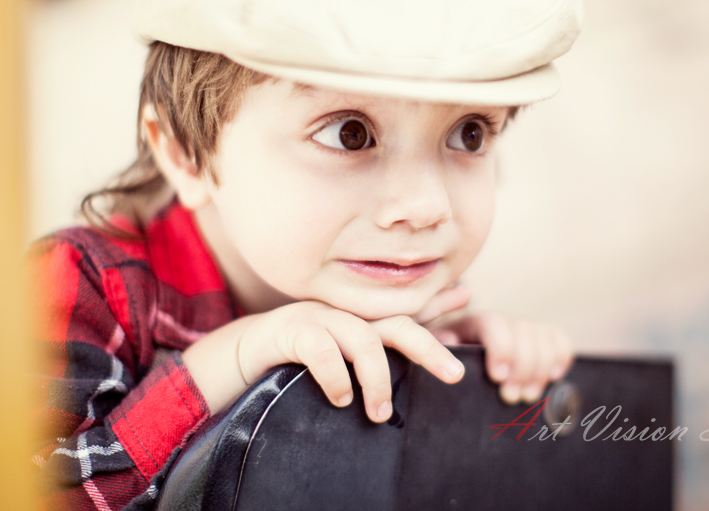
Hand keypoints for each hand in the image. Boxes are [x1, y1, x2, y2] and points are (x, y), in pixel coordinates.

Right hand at [182, 300, 464, 421]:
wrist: (240, 354)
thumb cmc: (296, 360)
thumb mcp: (340, 357)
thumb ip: (375, 358)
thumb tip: (418, 370)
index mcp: (358, 318)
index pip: (404, 310)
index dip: (437, 301)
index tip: (468, 294)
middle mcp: (343, 312)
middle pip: (394, 321)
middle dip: (428, 345)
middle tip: (454, 373)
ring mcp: (318, 317)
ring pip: (362, 338)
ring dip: (377, 379)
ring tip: (379, 414)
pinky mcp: (290, 331)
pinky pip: (321, 349)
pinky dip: (335, 375)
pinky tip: (341, 399)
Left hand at [422, 306, 573, 404]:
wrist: (453, 359)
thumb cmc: (440, 362)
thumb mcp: (429, 356)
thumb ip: (434, 353)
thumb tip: (444, 361)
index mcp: (472, 322)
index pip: (494, 324)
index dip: (501, 349)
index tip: (498, 377)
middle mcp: (500, 321)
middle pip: (524, 332)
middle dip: (523, 368)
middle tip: (512, 397)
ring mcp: (521, 328)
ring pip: (544, 337)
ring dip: (541, 368)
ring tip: (528, 395)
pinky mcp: (538, 339)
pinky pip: (559, 339)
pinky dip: (560, 357)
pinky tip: (551, 377)